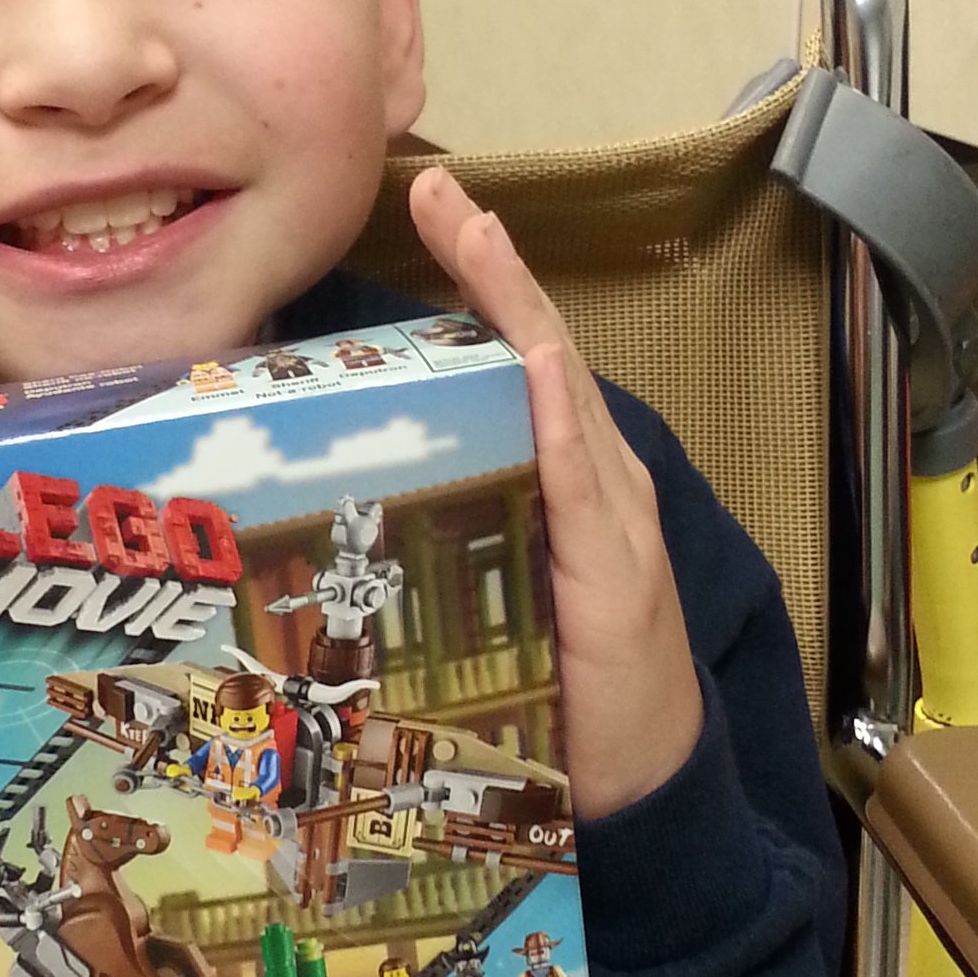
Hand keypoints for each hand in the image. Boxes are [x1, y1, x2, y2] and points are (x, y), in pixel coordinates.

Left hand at [407, 167, 703, 821]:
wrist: (641, 787)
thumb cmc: (556, 693)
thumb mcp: (478, 597)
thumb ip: (432, 537)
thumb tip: (336, 498)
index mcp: (553, 478)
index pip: (511, 360)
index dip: (479, 280)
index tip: (433, 202)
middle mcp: (589, 481)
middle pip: (537, 352)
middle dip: (493, 267)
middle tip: (441, 189)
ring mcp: (611, 521)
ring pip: (560, 396)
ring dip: (520, 314)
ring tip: (481, 237)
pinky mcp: (619, 578)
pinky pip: (587, 487)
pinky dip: (563, 426)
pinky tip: (537, 370)